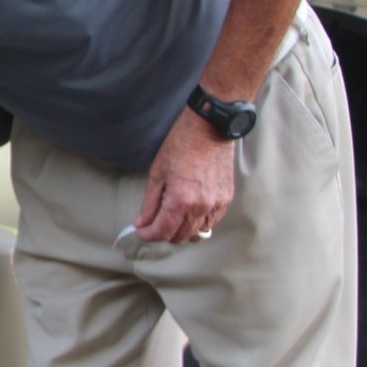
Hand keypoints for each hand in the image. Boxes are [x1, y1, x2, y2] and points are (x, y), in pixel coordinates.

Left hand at [133, 109, 237, 245]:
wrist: (210, 129)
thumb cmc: (181, 145)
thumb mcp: (157, 173)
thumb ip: (149, 203)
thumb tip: (143, 222)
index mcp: (180, 201)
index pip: (162, 232)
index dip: (147, 235)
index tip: (141, 231)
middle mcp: (200, 207)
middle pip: (180, 237)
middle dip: (163, 234)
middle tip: (153, 223)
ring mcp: (216, 205)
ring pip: (197, 234)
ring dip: (182, 231)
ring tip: (171, 218)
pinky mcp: (226, 200)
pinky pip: (211, 223)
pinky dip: (198, 223)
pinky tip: (189, 212)